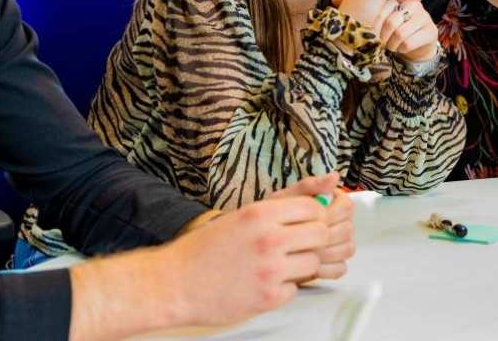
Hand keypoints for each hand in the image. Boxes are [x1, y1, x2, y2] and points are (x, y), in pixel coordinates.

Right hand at [159, 196, 328, 326]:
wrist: (176, 282)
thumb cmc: (207, 247)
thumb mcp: (242, 216)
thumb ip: (278, 209)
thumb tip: (317, 199)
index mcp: (261, 214)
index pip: (312, 207)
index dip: (315, 214)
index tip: (309, 221)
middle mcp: (269, 239)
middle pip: (320, 233)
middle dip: (315, 238)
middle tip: (302, 243)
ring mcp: (270, 270)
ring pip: (313, 262)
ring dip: (303, 264)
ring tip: (283, 264)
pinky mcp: (267, 298)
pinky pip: (296, 289)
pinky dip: (286, 287)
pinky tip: (267, 282)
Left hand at [267, 172, 354, 279]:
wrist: (257, 242)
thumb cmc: (271, 217)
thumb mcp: (285, 199)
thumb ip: (309, 186)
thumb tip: (335, 176)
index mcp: (331, 202)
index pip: (347, 206)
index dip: (333, 213)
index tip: (312, 219)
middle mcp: (338, 222)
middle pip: (348, 229)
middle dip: (327, 235)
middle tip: (306, 239)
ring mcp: (337, 245)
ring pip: (347, 249)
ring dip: (328, 252)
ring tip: (305, 252)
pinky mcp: (331, 265)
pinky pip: (340, 269)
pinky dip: (328, 269)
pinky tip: (309, 267)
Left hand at [332, 0, 438, 61]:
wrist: (413, 45)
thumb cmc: (391, 29)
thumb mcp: (374, 17)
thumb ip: (357, 6)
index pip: (384, 7)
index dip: (376, 24)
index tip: (374, 31)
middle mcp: (414, 4)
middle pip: (391, 21)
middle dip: (383, 36)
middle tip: (381, 40)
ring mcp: (425, 17)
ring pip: (400, 33)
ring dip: (391, 44)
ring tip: (390, 45)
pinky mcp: (431, 31)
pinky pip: (410, 42)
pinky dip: (400, 50)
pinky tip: (400, 48)